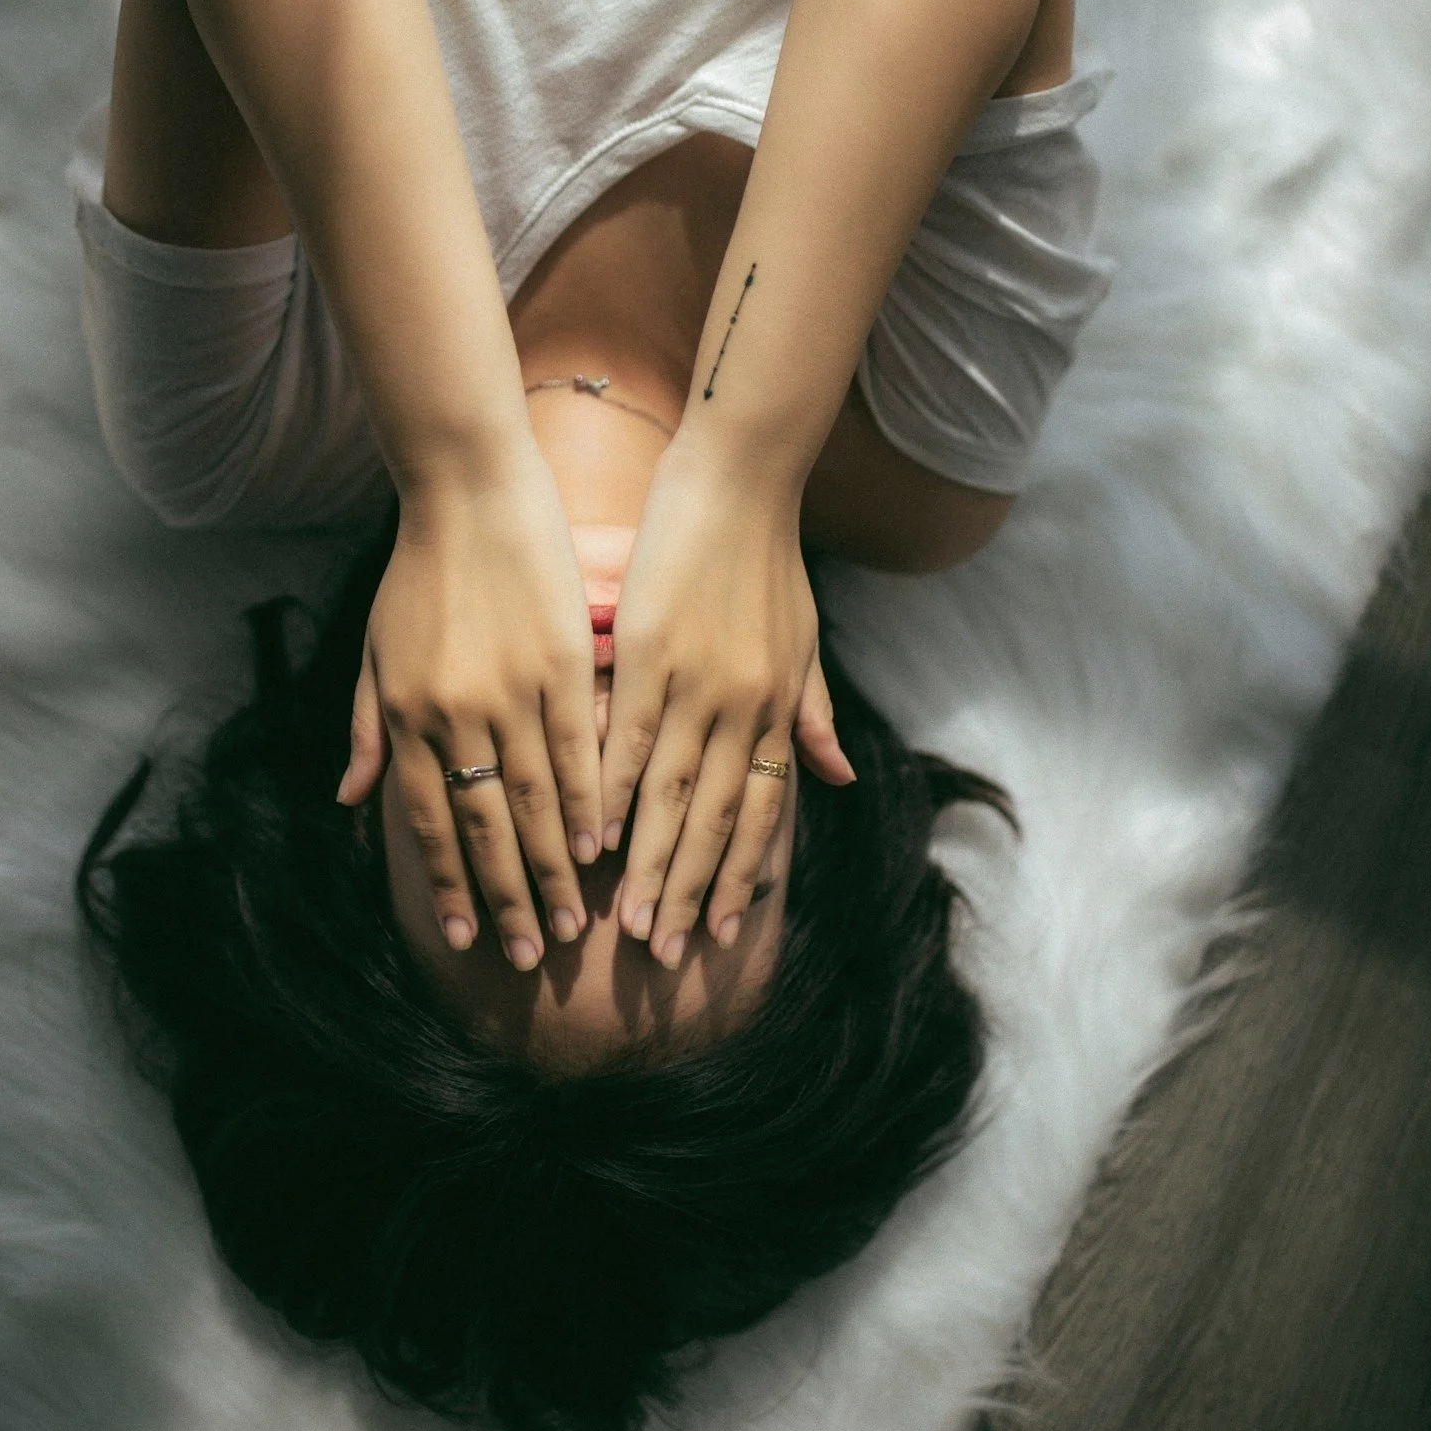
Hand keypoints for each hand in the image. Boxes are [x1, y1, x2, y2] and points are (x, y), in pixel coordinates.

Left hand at [336, 450, 600, 966]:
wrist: (467, 490)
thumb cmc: (418, 572)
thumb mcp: (375, 652)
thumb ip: (368, 730)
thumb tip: (354, 805)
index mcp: (406, 714)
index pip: (425, 820)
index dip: (445, 882)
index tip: (461, 936)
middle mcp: (455, 712)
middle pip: (484, 825)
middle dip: (506, 897)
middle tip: (531, 956)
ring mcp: (511, 689)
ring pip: (535, 798)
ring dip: (554, 865)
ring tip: (574, 920)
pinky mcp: (560, 661)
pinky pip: (577, 746)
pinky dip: (590, 799)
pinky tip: (603, 842)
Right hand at [600, 443, 855, 965]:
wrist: (743, 476)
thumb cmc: (769, 555)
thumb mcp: (805, 640)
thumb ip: (814, 713)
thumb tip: (839, 779)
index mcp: (777, 707)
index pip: (760, 813)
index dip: (739, 876)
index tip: (719, 934)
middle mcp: (743, 708)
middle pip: (714, 820)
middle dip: (689, 892)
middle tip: (664, 954)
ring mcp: (697, 683)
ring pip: (671, 794)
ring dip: (647, 863)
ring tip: (623, 921)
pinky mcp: (651, 652)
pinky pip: (628, 737)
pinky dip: (611, 790)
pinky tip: (591, 833)